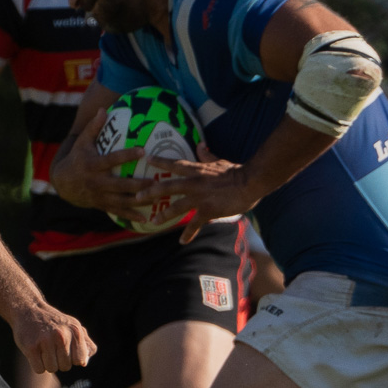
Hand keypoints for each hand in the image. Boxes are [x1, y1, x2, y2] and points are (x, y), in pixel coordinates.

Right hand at [12, 300, 94, 372]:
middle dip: (59, 361)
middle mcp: (62, 335)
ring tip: (43, 349)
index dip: (72, 359)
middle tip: (52, 348)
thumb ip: (86, 344)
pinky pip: (39, 370)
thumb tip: (84, 363)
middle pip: (65, 367)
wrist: (29, 310)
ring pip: (52, 369)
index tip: (65, 349)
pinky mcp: (31, 347)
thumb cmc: (55, 323)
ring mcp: (46, 341)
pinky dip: (37, 365)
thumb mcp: (74, 326)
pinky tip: (36, 352)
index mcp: (75, 331)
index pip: (80, 360)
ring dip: (47, 363)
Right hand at [49, 113, 152, 216]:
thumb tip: (103, 109)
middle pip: (120, 185)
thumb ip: (94, 127)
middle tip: (156, 181)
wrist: (63, 184)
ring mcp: (100, 196)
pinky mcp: (102, 205)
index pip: (112, 159)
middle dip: (138, 184)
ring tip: (157, 198)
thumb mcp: (83, 142)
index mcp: (93, 164)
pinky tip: (146, 218)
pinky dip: (131, 216)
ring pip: (122, 200)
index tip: (142, 151)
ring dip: (139, 201)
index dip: (127, 155)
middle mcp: (97, 181)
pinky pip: (118, 212)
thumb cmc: (78, 158)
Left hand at [139, 153, 259, 242]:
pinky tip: (182, 242)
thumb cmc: (236, 171)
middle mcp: (194, 183)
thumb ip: (207, 155)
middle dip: (150, 192)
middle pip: (167, 187)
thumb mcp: (219, 160)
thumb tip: (200, 145)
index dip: (160, 161)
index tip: (147, 159)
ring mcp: (200, 197)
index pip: (174, 164)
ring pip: (176, 207)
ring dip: (164, 215)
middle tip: (137, 197)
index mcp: (197, 170)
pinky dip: (188, 234)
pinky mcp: (208, 210)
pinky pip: (195, 224)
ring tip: (154, 222)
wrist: (250, 182)